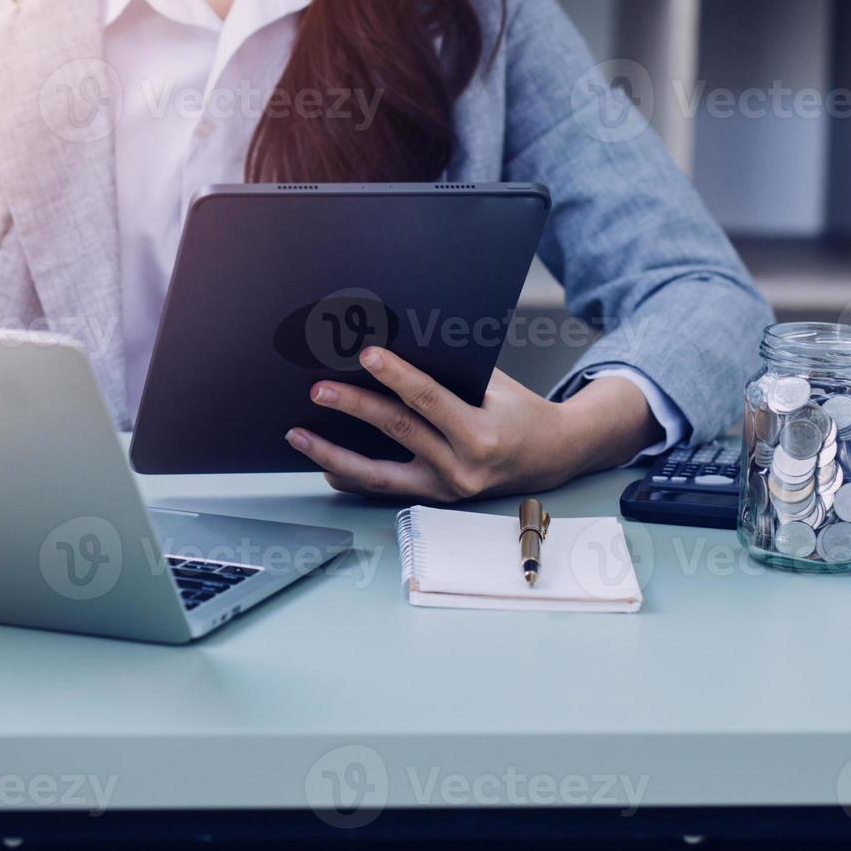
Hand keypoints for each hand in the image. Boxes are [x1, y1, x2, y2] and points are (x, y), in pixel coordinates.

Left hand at [286, 347, 662, 502]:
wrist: (551, 457)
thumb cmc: (519, 411)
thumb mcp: (494, 385)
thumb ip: (449, 373)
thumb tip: (391, 351)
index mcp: (481, 436)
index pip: (428, 401)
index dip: (395, 376)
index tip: (365, 354)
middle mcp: (462, 469)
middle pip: (397, 432)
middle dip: (353, 408)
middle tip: (318, 390)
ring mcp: (445, 490)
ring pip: (378, 474)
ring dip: (333, 454)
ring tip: (299, 435)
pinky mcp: (434, 499)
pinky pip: (384, 489)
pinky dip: (351, 476)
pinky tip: (324, 462)